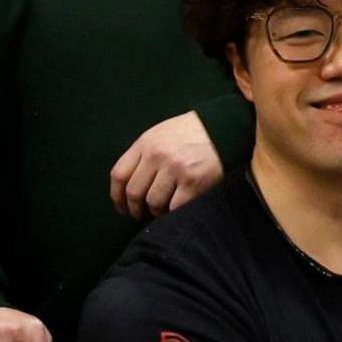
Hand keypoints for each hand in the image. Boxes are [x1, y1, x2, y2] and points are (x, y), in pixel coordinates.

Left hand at [107, 110, 225, 220]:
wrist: (224, 127)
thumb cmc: (190, 133)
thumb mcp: (160, 134)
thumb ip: (143, 155)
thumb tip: (128, 185)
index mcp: (146, 143)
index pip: (119, 175)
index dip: (117, 196)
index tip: (121, 206)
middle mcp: (158, 156)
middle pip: (134, 192)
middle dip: (134, 209)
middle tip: (140, 214)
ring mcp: (176, 169)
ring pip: (153, 202)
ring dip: (155, 212)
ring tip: (161, 211)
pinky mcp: (194, 182)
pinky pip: (175, 208)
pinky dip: (172, 213)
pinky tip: (175, 211)